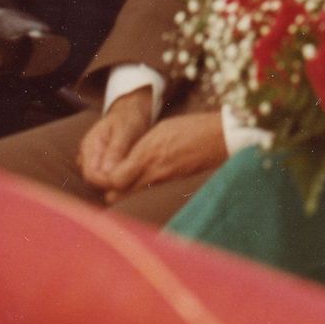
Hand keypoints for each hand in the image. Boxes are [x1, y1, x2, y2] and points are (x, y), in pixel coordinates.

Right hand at [76, 90, 155, 191]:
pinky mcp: (103, 164)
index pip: (91, 175)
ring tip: (134, 181)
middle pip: (94, 181)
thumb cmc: (129, 118)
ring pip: (100, 182)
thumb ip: (116, 150)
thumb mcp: (125, 131)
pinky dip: (118, 180)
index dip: (106, 183)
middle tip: (133, 183)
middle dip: (111, 185)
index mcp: (90, 146)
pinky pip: (107, 177)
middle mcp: (88, 156)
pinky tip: (131, 178)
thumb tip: (107, 172)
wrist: (131, 111)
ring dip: (114, 184)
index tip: (126, 183)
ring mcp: (94, 160)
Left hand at [106, 108, 229, 199]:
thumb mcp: (160, 129)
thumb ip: (140, 148)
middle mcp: (153, 171)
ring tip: (125, 179)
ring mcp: (164, 181)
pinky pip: (148, 191)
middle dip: (110, 190)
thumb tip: (122, 160)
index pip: (114, 180)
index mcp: (148, 154)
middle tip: (111, 179)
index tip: (104, 171)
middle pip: (118, 194)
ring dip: (125, 191)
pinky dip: (140, 189)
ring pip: (132, 196)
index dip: (105, 179)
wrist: (220, 138)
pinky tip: (143, 179)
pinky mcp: (172, 184)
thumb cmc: (190, 128)